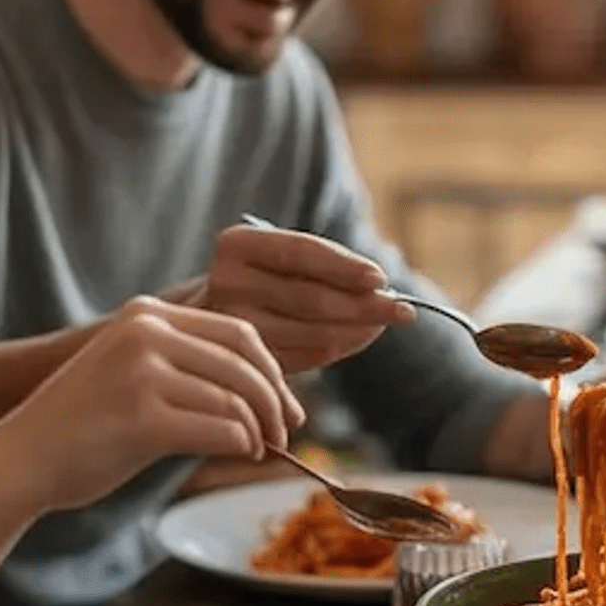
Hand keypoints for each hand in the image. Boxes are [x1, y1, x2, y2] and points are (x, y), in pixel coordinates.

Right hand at [0, 297, 304, 513]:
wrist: (19, 460)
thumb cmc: (84, 428)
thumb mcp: (135, 375)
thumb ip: (189, 370)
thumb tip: (268, 395)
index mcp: (147, 315)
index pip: (239, 332)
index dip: (273, 371)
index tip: (287, 405)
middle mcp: (146, 333)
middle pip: (245, 362)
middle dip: (275, 401)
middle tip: (285, 433)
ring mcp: (142, 373)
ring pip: (236, 399)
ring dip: (258, 429)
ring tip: (259, 450)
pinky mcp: (142, 417)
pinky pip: (221, 428)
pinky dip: (241, 445)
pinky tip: (241, 454)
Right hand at [183, 225, 415, 372]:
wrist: (202, 321)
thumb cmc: (258, 281)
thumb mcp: (277, 260)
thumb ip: (322, 268)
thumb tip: (381, 289)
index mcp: (236, 245)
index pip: (301, 252)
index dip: (345, 265)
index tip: (381, 278)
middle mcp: (225, 282)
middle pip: (311, 296)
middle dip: (365, 305)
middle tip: (403, 311)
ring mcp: (230, 326)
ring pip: (312, 331)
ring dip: (358, 331)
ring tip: (384, 325)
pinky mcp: (243, 361)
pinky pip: (304, 357)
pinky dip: (337, 348)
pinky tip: (354, 340)